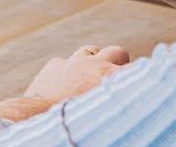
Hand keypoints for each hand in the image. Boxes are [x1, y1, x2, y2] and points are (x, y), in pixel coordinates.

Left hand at [0, 45, 128, 121]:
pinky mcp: (54, 65)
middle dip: (118, 63)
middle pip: (117, 52)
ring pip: (91, 51)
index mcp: (111, 77)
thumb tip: (133, 109)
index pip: (136, 69)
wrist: (37, 120)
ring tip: (88, 80)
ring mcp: (73, 62)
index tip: (138, 86)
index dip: (138, 77)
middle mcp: (95, 65)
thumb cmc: (77, 124)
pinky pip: (64, 63)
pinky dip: (66, 72)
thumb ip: (117, 100)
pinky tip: (63, 87)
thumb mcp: (104, 112)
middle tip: (114, 81)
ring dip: (92, 63)